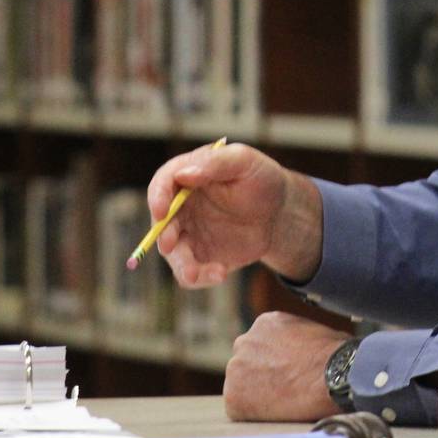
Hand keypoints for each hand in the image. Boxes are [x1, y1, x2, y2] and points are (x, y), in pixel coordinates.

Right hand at [146, 142, 322, 286]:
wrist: (279, 212)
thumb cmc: (261, 179)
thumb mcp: (244, 161)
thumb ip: (216, 163)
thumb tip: (183, 174)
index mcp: (186, 178)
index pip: (162, 183)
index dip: (157, 196)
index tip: (162, 210)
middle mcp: (181, 207)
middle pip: (161, 222)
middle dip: (163, 235)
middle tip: (170, 245)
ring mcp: (189, 234)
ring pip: (174, 254)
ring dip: (181, 264)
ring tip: (194, 275)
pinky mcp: (200, 257)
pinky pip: (193, 272)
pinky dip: (201, 276)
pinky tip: (220, 273)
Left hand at [223, 312, 347, 420]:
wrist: (334, 376)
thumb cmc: (336, 355)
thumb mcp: (315, 331)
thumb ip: (297, 338)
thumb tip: (303, 351)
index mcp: (265, 323)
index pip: (261, 344)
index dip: (274, 361)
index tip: (287, 371)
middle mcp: (245, 342)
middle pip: (246, 363)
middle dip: (261, 376)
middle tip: (283, 388)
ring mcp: (236, 369)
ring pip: (241, 386)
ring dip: (257, 394)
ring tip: (284, 401)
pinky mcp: (234, 398)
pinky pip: (239, 409)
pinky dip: (255, 413)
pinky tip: (277, 412)